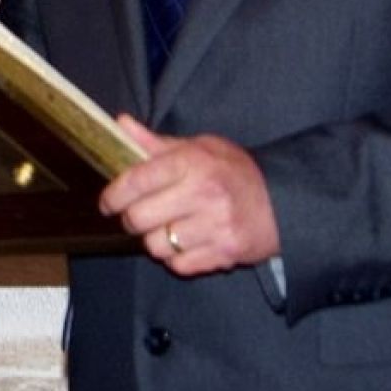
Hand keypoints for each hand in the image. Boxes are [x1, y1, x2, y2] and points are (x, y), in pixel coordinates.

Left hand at [99, 114, 279, 275]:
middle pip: (139, 218)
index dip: (114, 194)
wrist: (282, 200)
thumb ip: (157, 143)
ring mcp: (215, 226)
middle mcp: (204, 193)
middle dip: (131, 219)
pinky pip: (178, 265)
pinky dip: (176, 257)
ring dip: (155, 240)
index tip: (108, 201)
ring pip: (156, 246)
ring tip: (167, 228)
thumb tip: (120, 124)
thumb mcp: (200, 147)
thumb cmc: (234, 171)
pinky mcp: (224, 253)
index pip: (137, 180)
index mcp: (193, 161)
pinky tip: (186, 242)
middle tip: (137, 214)